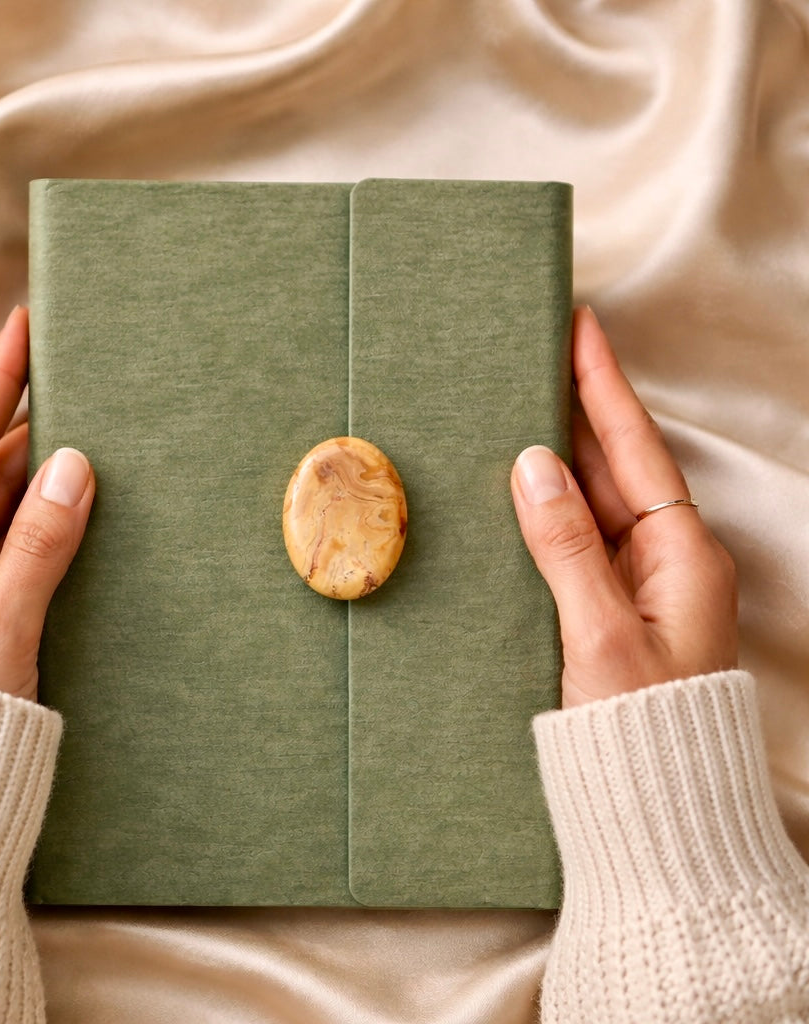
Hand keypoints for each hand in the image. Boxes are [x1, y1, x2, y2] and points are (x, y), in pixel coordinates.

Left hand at [0, 307, 94, 701]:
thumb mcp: (0, 633)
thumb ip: (38, 547)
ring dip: (47, 477)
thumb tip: (74, 468)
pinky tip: (85, 510)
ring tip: (96, 435)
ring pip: (7, 511)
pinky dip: (50, 526)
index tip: (23, 328)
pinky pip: (17, 550)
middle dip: (33, 425)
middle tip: (82, 380)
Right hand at [510, 307, 737, 707]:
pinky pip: (576, 539)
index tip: (582, 327)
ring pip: (594, 500)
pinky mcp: (608, 608)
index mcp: (682, 556)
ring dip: (560, 454)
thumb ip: (566, 548)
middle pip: (615, 465)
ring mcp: (637, 584)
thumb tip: (533, 468)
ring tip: (523, 401)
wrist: (655, 810)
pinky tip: (519, 487)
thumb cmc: (640, 730)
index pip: (634, 451)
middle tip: (542, 351)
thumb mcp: (601, 636)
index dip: (604, 386)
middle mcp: (664, 561)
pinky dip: (548, 507)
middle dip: (579, 406)